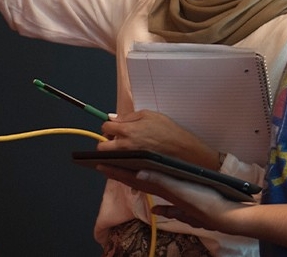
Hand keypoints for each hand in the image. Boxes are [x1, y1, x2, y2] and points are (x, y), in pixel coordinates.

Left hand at [97, 165, 248, 232]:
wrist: (229, 217)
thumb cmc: (206, 202)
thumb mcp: (181, 190)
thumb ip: (160, 180)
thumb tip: (138, 171)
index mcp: (162, 189)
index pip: (133, 178)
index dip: (116, 171)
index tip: (99, 164)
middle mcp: (165, 195)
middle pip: (137, 183)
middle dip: (120, 174)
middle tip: (103, 166)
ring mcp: (175, 200)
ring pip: (149, 189)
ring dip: (135, 181)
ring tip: (123, 175)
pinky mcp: (185, 203)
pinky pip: (165, 202)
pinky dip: (158, 201)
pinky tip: (157, 207)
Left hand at [98, 110, 220, 168]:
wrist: (185, 152)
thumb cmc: (169, 131)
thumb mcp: (149, 115)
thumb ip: (128, 116)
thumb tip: (112, 118)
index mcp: (127, 131)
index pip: (105, 127)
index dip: (109, 126)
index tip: (114, 128)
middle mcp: (125, 147)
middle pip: (101, 147)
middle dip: (105, 142)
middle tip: (115, 140)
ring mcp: (129, 161)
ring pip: (108, 161)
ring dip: (110, 155)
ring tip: (121, 151)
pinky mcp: (135, 172)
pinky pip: (119, 171)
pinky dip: (119, 166)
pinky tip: (126, 161)